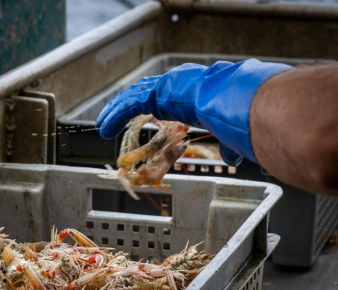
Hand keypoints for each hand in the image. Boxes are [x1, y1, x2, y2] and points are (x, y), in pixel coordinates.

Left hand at [96, 59, 292, 165]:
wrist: (232, 98)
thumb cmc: (234, 112)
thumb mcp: (227, 131)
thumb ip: (226, 145)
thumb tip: (232, 158)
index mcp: (189, 89)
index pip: (162, 95)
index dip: (147, 102)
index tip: (138, 116)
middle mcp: (174, 83)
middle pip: (142, 93)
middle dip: (125, 106)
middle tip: (112, 120)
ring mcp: (163, 86)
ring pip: (131, 98)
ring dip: (115, 112)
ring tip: (102, 125)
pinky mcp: (155, 93)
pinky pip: (128, 105)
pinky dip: (115, 115)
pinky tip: (105, 126)